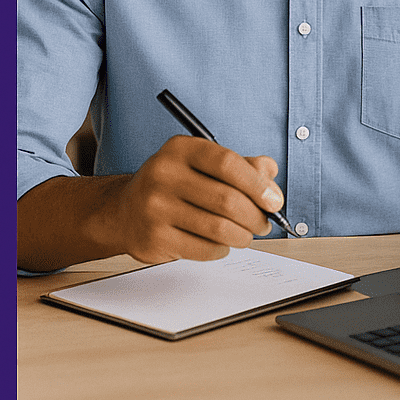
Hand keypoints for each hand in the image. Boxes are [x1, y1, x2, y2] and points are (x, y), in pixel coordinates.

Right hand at [111, 135, 283, 263]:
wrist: (126, 210)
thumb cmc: (171, 186)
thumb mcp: (201, 164)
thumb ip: (238, 165)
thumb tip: (268, 171)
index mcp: (179, 149)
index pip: (227, 162)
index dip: (257, 184)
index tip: (274, 200)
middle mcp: (163, 173)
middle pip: (227, 200)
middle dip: (255, 217)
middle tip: (262, 223)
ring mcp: (156, 207)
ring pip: (220, 229)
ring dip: (242, 236)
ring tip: (243, 234)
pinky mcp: (156, 237)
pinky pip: (206, 250)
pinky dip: (222, 249)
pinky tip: (218, 242)